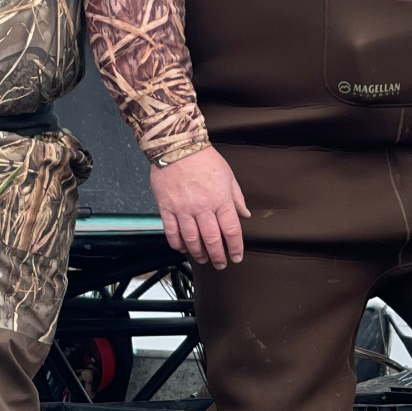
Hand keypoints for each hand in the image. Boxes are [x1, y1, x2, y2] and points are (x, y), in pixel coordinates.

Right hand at [149, 146, 249, 268]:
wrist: (177, 146)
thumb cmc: (204, 158)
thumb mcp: (228, 175)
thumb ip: (237, 198)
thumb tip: (245, 214)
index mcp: (221, 199)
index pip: (232, 230)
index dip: (235, 248)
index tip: (236, 257)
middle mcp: (203, 207)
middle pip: (212, 239)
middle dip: (218, 256)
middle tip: (220, 264)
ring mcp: (183, 209)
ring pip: (192, 239)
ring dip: (198, 253)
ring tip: (202, 259)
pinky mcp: (166, 207)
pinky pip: (171, 232)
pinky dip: (177, 244)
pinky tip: (182, 248)